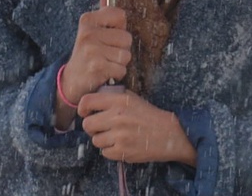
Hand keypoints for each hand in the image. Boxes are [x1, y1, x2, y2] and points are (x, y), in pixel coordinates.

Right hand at [55, 8, 131, 129]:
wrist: (71, 80)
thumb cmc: (87, 52)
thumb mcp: (91, 28)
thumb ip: (103, 8)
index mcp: (88, 20)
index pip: (121, 16)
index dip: (119, 29)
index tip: (107, 36)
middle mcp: (88, 33)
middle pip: (126, 37)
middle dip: (121, 48)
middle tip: (106, 53)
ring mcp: (91, 50)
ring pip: (126, 55)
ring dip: (119, 63)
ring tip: (105, 63)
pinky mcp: (96, 67)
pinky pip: (121, 69)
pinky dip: (116, 74)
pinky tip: (104, 73)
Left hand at [79, 90, 196, 165]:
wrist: (168, 133)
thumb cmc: (149, 115)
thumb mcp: (131, 98)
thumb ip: (112, 97)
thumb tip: (92, 101)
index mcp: (118, 101)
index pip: (87, 101)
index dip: (83, 108)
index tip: (85, 113)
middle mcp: (117, 117)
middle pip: (87, 124)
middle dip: (92, 127)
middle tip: (101, 127)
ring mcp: (119, 135)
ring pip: (95, 140)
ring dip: (102, 139)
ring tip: (115, 136)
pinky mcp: (122, 151)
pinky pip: (104, 152)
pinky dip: (110, 150)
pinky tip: (121, 145)